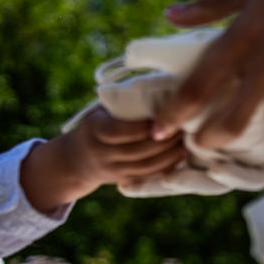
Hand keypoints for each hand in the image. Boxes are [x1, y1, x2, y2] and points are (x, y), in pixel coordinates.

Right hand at [21, 107, 184, 211]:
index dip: (142, 127)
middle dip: (164, 139)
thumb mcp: (101, 110)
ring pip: (145, 166)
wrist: (76, 160)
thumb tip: (158, 83)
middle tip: (184, 126)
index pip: (117, 131)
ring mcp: (112, 170)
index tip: (163, 116)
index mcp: (94, 129)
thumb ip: (123, 101)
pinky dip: (166, 167)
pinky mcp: (123, 180)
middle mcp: (101, 153)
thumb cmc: (98, 124)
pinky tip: (180, 155)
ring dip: (169, 154)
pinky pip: (148, 176)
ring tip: (186, 140)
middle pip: (137, 150)